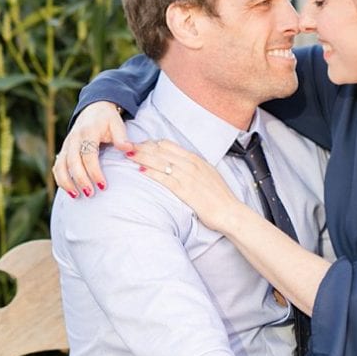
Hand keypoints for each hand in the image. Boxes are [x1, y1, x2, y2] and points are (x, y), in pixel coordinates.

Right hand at [53, 101, 132, 197]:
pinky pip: (57, 167)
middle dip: (80, 180)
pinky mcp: (64, 150)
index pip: (89, 155)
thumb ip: (121, 137)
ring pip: (60, 166)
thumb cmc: (108, 119)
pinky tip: (70, 190)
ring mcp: (66, 145)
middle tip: (91, 194)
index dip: (94, 171)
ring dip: (66, 182)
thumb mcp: (117, 124)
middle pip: (73, 163)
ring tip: (76, 196)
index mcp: (87, 132)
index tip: (103, 185)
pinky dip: (60, 179)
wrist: (93, 108)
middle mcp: (74, 139)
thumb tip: (128, 149)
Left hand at [129, 140, 244, 233]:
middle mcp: (191, 164)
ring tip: (128, 155)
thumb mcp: (207, 174)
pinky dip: (152, 174)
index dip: (151, 144)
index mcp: (195, 159)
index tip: (140, 146)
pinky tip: (141, 172)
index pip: (168, 145)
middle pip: (161, 151)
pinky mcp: (185, 191)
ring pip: (160, 162)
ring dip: (142, 157)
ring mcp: (188, 177)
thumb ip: (193, 168)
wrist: (229, 211)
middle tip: (127, 146)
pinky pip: (165, 179)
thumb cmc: (219, 196)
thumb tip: (179, 165)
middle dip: (142, 147)